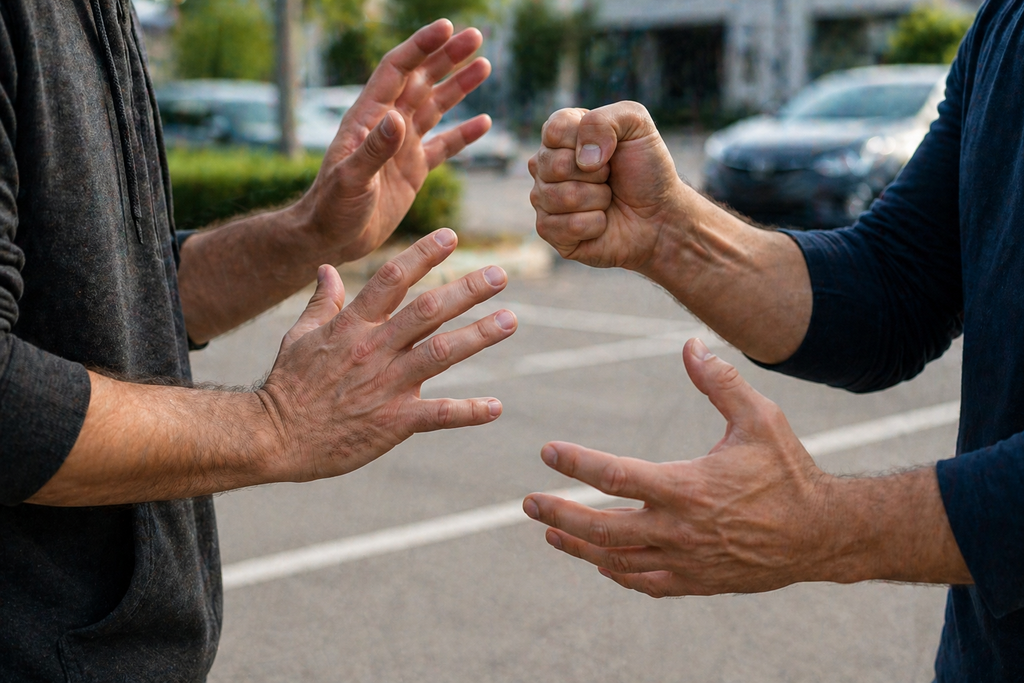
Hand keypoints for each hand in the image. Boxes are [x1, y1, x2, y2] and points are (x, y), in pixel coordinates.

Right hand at [257, 228, 516, 482]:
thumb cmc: (287, 385)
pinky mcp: (393, 422)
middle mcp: (374, 349)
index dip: (422, 254)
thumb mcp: (300, 336)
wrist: (272, 437)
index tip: (451, 236)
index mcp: (353, 325)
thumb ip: (322, 302)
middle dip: (466, 290)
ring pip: (441, 353)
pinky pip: (438, 414)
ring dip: (479, 336)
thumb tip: (327, 268)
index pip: (392, 280)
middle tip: (500, 275)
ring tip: (510, 320)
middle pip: (427, 311)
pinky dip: (469, 411)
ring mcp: (386, 385)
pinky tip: (495, 407)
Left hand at [298, 20, 491, 261]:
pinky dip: (464, 135)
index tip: (447, 28)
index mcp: (368, 118)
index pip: (397, 70)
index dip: (421, 47)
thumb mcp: (351, 178)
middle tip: (477, 36)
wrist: (330, 237)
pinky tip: (485, 122)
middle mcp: (387, 125)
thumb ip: (374, 149)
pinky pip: (443, 146)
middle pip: (421, 80)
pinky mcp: (413, 171)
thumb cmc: (331, 207)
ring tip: (484, 65)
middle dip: (448, 57)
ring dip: (459, 87)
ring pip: (435, 107)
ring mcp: (402, 147)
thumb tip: (398, 118)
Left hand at [523, 338, 836, 596]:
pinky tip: (599, 562)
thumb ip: (720, 382)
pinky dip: (616, 572)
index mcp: (688, 487)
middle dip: (560, 514)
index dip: (575, 463)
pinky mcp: (696, 582)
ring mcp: (686, 561)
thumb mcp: (760, 418)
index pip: (615, 476)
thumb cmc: (789, 471)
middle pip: (603, 527)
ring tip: (550, 531)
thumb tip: (690, 344)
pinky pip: (644, 583)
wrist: (822, 535)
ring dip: (578, 547)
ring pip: (616, 561)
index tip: (547, 451)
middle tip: (528, 503)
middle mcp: (680, 530)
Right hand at [528, 102, 685, 270]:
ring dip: (598, 200)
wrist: (660, 215)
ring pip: (561, 198)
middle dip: (596, 174)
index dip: (588, 141)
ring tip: (607, 200)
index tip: (609, 150)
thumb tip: (583, 158)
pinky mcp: (550, 231)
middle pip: (553, 165)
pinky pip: (567, 226)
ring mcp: (544, 198)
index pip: (554, 131)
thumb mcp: (636, 125)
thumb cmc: (646, 169)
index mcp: (561, 134)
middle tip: (610, 178)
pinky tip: (601, 222)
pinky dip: (595, 225)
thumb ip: (605, 120)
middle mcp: (546, 165)